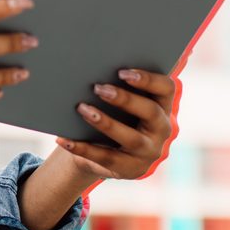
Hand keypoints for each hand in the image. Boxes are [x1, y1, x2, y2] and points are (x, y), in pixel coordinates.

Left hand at [52, 60, 183, 180]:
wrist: (106, 154)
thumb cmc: (114, 116)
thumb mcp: (121, 103)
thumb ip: (118, 85)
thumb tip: (93, 61)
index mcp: (163, 106)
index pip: (166, 88)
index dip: (148, 79)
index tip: (123, 72)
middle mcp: (162, 130)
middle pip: (150, 112)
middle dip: (125, 99)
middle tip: (99, 88)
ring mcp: (148, 152)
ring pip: (130, 137)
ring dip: (105, 122)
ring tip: (82, 109)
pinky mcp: (129, 169)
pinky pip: (105, 158)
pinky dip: (82, 148)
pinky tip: (63, 139)